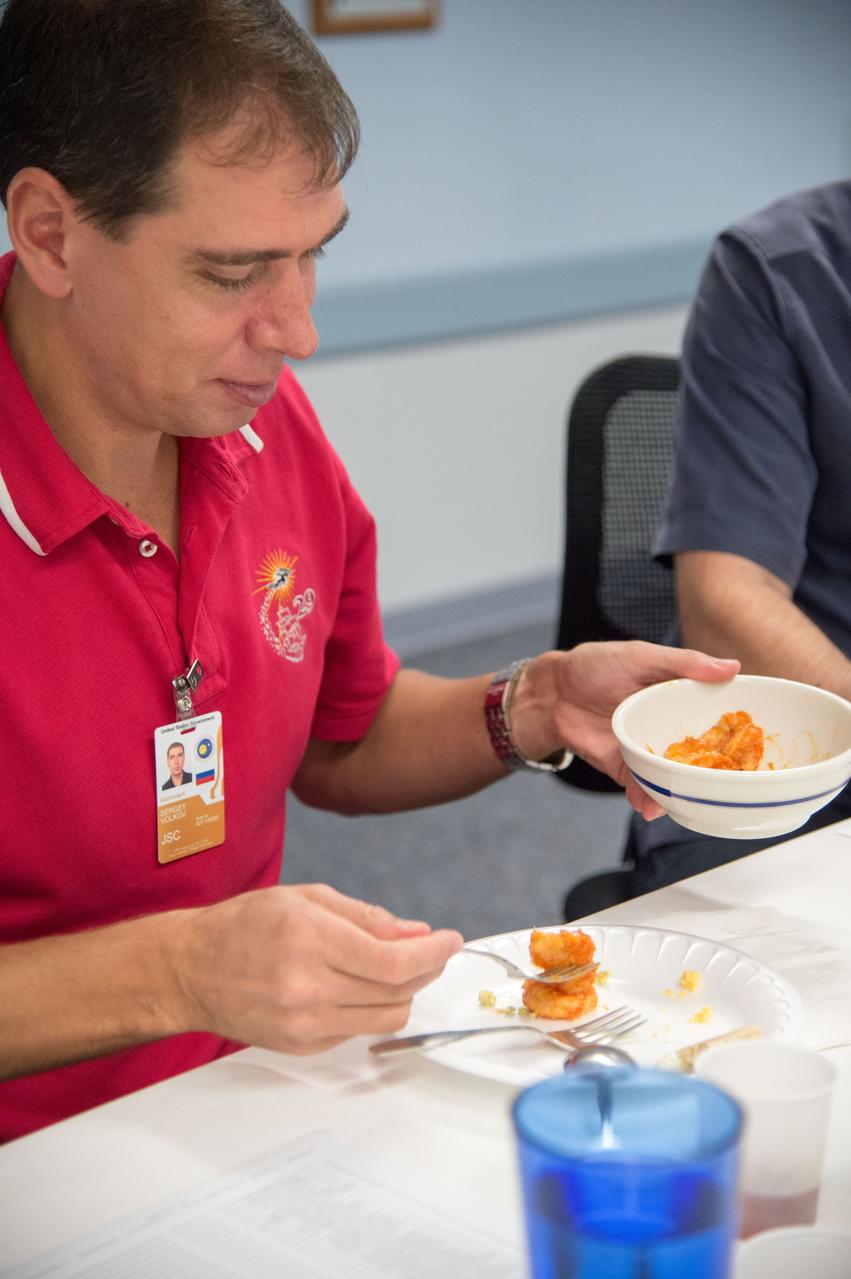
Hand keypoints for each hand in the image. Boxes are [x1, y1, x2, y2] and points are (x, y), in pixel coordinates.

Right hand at [177, 883, 463, 1054]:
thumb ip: (366, 917)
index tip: (450, 941)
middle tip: (433, 951)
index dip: (432, 953)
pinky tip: (360, 986)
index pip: (392, 961)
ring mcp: (303, 1023)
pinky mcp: (300, 1046)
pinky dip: (371, 1008)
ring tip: (400, 969)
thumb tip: (417, 934)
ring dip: (405, 993)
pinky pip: (358, 1030)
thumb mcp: (306, 899)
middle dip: (426, 970)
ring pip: (384, 1018)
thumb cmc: (244, 925)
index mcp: (309, 940)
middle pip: (396, 992)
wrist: (190, 969)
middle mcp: (306, 987)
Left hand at [513, 642, 739, 817]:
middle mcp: (669, 730)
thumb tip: (732, 667)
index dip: (740, 732)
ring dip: (683, 792)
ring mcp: (648, 751)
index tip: (764, 745)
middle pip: (702, 756)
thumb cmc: (596, 665)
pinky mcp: (625, 768)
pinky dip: (648, 799)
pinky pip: (642, 788)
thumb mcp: (642, 656)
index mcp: (680, 700)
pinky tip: (652, 807)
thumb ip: (685, 663)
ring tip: (696, 804)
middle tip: (738, 789)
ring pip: (675, 777)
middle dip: (718, 774)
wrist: (551, 692)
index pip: (718, 718)